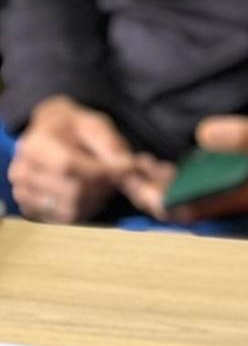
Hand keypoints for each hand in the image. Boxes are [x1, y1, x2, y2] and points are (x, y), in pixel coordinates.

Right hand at [8, 95, 134, 223]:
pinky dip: (85, 209)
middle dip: (103, 186)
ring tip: (105, 182)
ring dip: (97, 199)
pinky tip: (92, 193)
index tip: (126, 168)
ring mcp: (23, 193)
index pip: (68, 166)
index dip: (102, 171)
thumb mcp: (94, 125)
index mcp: (34, 145)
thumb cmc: (74, 128)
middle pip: (72, 191)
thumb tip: (126, 166)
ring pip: (70, 209)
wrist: (51, 134)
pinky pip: (65, 219)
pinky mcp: (30, 209)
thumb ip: (110, 145)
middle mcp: (22, 172)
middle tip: (119, 175)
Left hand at [124, 114, 247, 221]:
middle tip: (131, 163)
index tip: (136, 171)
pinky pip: (200, 185)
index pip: (182, 208)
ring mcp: (233, 191)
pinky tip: (169, 161)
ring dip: (163, 183)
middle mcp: (229, 198)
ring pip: (187, 196)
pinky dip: (181, 177)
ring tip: (143, 162)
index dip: (153, 195)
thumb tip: (203, 133)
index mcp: (235, 195)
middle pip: (178, 204)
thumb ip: (243, 136)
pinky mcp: (238, 181)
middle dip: (151, 188)